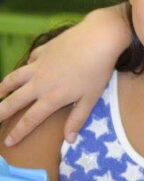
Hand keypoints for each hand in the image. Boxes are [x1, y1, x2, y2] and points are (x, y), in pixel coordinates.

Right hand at [0, 6, 127, 145]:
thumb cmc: (97, 71)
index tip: (7, 142)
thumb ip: (78, 119)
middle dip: (1, 112)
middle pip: (14, 100)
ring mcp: (39, 65)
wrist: (97, 38)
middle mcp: (39, 83)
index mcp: (52, 97)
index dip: (18, 132)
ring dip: (3, 87)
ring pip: (14, 78)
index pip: (30, 119)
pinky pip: (29, 61)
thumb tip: (69, 141)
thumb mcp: (91, 98)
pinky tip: (24, 69)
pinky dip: (24, 67)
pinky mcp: (42, 50)